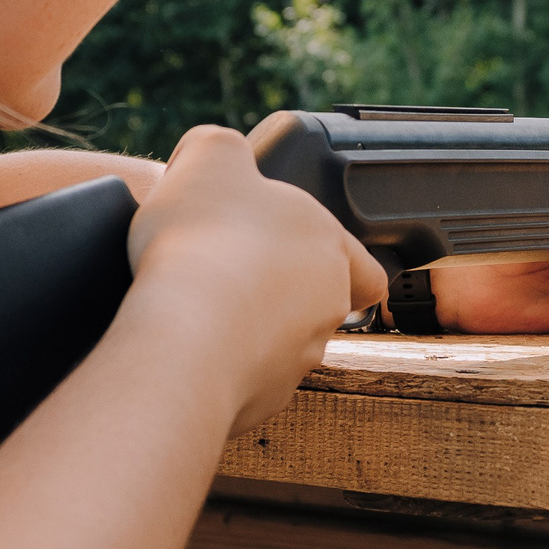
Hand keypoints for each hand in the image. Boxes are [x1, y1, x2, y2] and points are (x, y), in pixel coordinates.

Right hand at [125, 125, 385, 433]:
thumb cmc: (204, 242)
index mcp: (330, 248)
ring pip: (284, 345)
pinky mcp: (264, 399)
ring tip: (199, 313)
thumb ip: (223, 148)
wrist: (183, 333)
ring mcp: (299, 359)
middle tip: (228, 275)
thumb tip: (220, 160)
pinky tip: (189, 347)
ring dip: (251, 331)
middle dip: (279, 293)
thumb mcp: (210, 155)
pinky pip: (249, 380)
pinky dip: (223, 366)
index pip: (366, 267)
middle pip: (318, 305)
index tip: (294, 257)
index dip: (340, 262)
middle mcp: (326, 307)